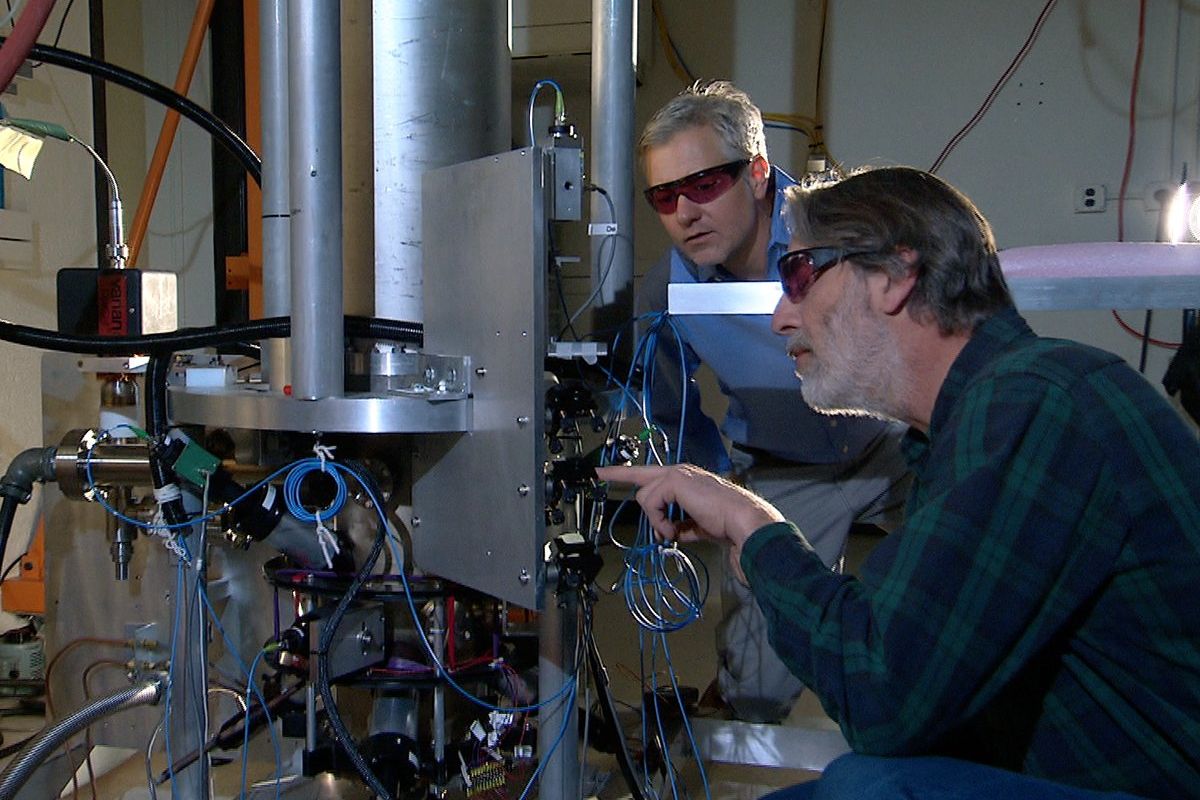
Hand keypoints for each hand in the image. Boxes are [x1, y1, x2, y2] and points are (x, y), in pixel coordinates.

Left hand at [596, 463, 783, 579]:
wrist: (742, 521)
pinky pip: (652, 504)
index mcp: (687, 480)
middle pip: (640, 475)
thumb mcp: (695, 526)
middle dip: (617, 474)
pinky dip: (660, 521)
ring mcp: (677, 474)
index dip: (628, 475)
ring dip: (657, 520)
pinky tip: (673, 530)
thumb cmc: (726, 524)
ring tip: (672, 532)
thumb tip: (663, 533)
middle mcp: (681, 473)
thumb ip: (678, 525)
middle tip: (596, 472)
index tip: (607, 472)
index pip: (652, 476)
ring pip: (645, 497)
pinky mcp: (675, 481)